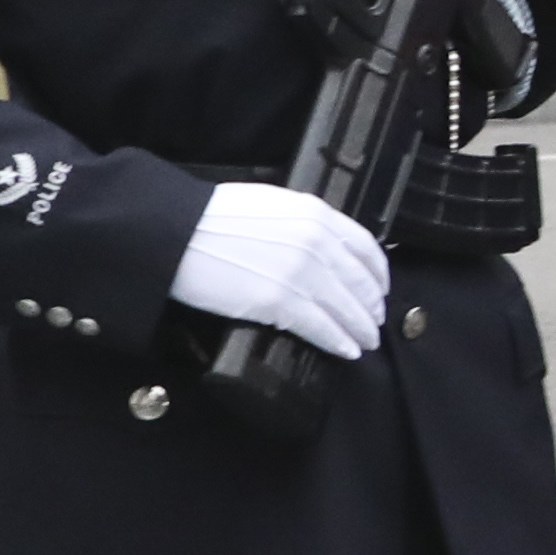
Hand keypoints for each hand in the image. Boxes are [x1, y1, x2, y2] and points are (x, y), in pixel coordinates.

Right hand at [169, 181, 387, 361]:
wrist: (175, 232)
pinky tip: (347, 350)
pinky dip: (338, 341)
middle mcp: (317, 243)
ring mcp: (301, 274)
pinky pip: (322, 327)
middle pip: (360, 282)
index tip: (380, 288)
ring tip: (366, 342)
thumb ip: (302, 223)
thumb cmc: (211, 217)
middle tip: (375, 322)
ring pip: (346, 309)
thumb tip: (321, 243)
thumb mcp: (271, 205)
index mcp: (316, 215)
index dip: (377, 274)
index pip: (365, 247)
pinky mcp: (281, 303)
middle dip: (371, 307)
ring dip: (360, 329)